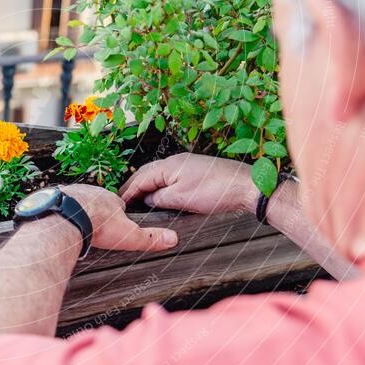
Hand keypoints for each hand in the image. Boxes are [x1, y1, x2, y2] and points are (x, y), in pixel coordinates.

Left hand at [61, 184, 177, 251]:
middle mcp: (91, 191)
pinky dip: (61, 211)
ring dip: (78, 211)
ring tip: (77, 225)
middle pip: (97, 202)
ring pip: (78, 201)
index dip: (117, 215)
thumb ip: (149, 238)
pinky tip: (60, 222)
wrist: (67, 217)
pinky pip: (60, 203)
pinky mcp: (55, 197)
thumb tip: (173, 239)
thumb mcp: (129, 235)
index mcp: (110, 198)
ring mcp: (72, 192)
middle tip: (95, 228)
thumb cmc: (98, 225)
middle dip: (97, 212)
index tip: (114, 226)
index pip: (118, 204)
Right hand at [119, 153, 256, 214]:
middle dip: (135, 186)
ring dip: (148, 186)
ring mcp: (187, 165)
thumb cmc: (215, 191)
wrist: (246, 185)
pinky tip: (162, 195)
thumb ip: (159, 199)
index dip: (128, 192)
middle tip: (124, 200)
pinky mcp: (197, 171)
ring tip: (139, 199)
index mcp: (168, 165)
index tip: (118, 203)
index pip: (140, 178)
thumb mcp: (181, 199)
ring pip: (160, 175)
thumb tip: (148, 200)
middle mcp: (176, 161)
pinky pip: (171, 177)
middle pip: (148, 173)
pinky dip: (161, 186)